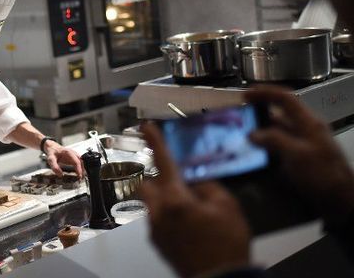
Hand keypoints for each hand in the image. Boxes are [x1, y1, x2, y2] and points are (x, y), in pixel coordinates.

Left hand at [43, 140, 83, 178]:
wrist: (52, 147)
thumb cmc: (52, 152)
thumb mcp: (51, 160)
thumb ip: (55, 167)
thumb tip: (60, 174)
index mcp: (68, 152)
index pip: (77, 161)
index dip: (79, 169)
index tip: (79, 176)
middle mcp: (73, 153)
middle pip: (81, 162)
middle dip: (82, 170)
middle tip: (81, 178)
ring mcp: (74, 155)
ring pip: (81, 162)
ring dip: (82, 169)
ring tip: (81, 177)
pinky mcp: (73, 157)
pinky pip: (79, 163)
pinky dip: (80, 168)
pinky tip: (78, 173)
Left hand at [140, 122, 250, 277]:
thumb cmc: (226, 246)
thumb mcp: (228, 207)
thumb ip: (208, 186)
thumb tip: (196, 180)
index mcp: (176, 200)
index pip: (163, 162)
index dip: (156, 141)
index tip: (147, 127)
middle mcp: (159, 213)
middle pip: (148, 184)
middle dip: (160, 179)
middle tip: (179, 182)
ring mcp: (155, 230)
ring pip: (152, 203)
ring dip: (166, 199)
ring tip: (190, 208)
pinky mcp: (158, 243)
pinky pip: (158, 220)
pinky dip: (169, 215)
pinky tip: (189, 224)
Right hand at [245, 86, 353, 227]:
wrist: (340, 202)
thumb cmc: (322, 175)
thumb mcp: (297, 154)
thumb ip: (274, 140)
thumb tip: (252, 134)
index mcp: (309, 123)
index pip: (286, 98)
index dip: (265, 92)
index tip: (245, 94)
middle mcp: (305, 130)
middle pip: (280, 114)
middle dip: (259, 112)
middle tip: (239, 116)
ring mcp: (302, 145)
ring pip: (277, 132)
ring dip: (259, 131)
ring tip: (240, 134)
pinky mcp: (298, 159)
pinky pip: (278, 147)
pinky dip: (264, 147)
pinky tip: (253, 153)